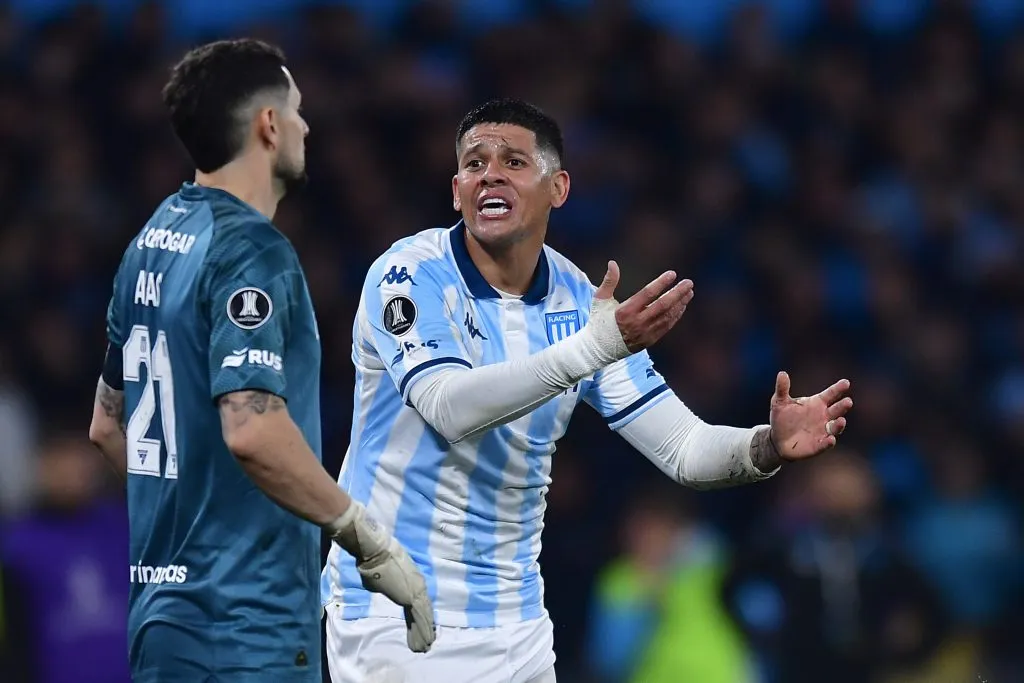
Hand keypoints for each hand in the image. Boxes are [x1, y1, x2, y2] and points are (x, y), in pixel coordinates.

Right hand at [329, 502, 435, 652]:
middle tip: (426, 642)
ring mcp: (416, 591)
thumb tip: (378, 586)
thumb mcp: (379, 575)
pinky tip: (426, 639)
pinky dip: (422, 629)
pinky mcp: (413, 596)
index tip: (418, 627)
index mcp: (411, 582)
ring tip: (425, 646)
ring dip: (423, 632)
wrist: (376, 551)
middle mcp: (417, 586)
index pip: (415, 603)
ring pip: (423, 616)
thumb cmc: (376, 558)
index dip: (416, 616)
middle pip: (421, 611)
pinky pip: (420, 616)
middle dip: (423, 628)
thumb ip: (382, 583)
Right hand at [594, 260, 694, 352]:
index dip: (661, 283)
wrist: (599, 348)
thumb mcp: (600, 300)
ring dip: (680, 303)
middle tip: (689, 282)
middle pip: (662, 305)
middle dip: (677, 293)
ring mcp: (644, 333)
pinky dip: (675, 315)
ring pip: (667, 316)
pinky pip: (666, 326)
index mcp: (625, 311)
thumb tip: (613, 263)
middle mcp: (637, 323)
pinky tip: (681, 306)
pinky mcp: (649, 341)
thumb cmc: (599, 321)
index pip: (648, 294)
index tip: (672, 274)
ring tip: (689, 292)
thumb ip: (609, 281)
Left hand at [768, 371, 852, 460]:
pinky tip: (830, 440)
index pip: (830, 394)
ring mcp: (822, 431)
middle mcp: (823, 416)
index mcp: (817, 403)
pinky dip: (829, 442)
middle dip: (843, 406)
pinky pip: (825, 444)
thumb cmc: (781, 418)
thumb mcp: (779, 402)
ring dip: (839, 425)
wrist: (777, 440)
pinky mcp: (818, 445)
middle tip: (848, 401)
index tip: (846, 382)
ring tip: (841, 420)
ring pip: (835, 427)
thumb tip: (782, 373)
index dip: (838, 388)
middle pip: (837, 410)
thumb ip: (782, 388)